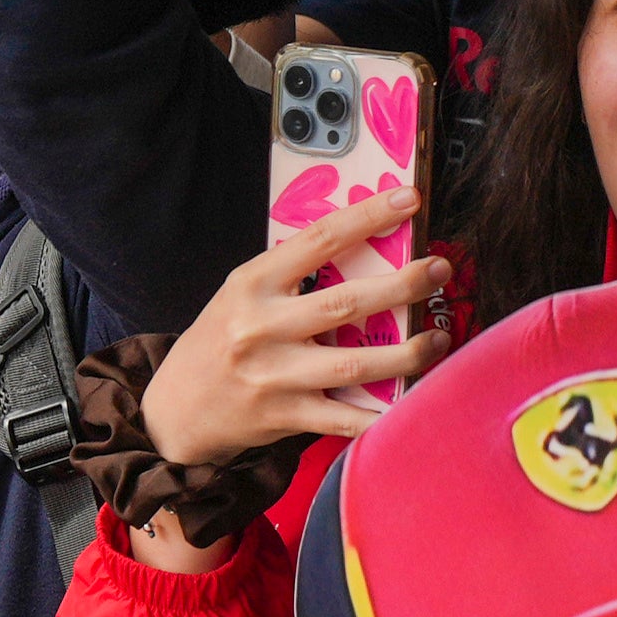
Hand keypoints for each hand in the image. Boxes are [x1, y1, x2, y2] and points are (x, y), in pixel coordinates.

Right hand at [137, 195, 449, 463]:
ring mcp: (274, 375)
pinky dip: (381, 414)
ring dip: (408, 352)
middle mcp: (261, 326)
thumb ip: (293, 274)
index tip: (409, 199)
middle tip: (439, 270)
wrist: (177, 409)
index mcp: (253, 283)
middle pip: (346, 302)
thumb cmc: (220, 340)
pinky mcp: (285, 416)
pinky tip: (412, 401)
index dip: (369, 216)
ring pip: (353, 363)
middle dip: (402, 285)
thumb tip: (366, 245)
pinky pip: (344, 417)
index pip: (320, 239)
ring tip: (439, 338)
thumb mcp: (244, 293)